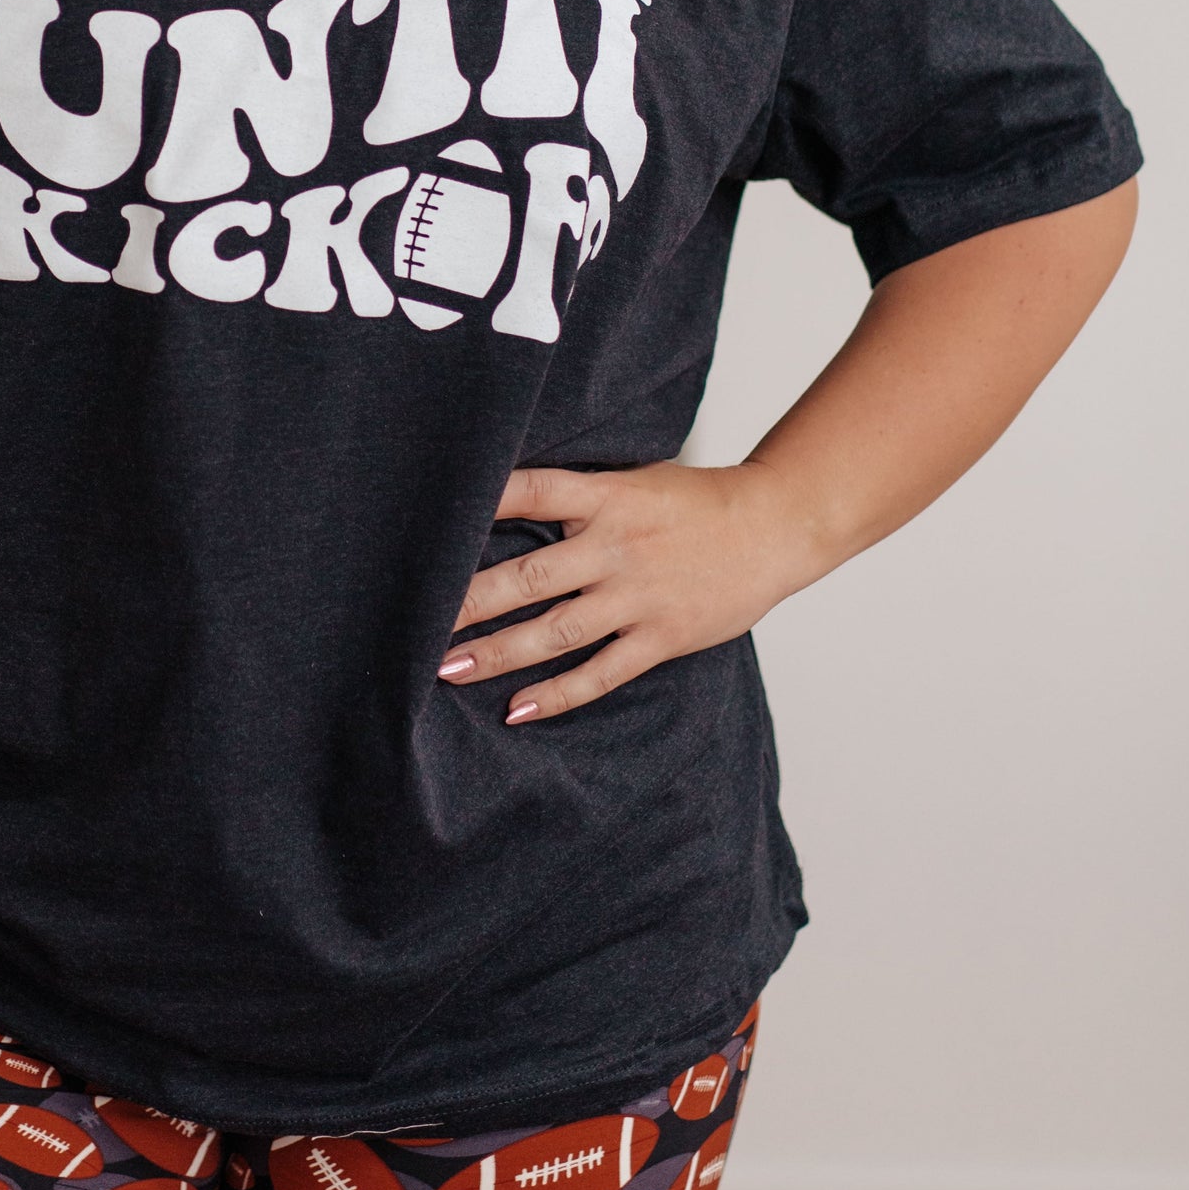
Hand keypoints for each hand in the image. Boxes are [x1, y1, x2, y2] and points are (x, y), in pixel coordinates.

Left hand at [438, 461, 814, 722]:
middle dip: (467, 602)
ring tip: (447, 669)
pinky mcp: (661, 636)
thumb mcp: (634, 480)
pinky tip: (517, 709)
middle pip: (529, 576)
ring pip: (556, 631)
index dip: (483, 501)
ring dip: (498, 653)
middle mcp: (616, 546)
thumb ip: (578, 495)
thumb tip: (503, 503)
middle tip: (412, 621)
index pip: (533, 490)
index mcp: (607, 496)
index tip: (432, 520)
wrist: (776, 526)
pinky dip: (559, 694)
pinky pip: (601, 672)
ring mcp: (638, 596)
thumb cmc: (696, 502)